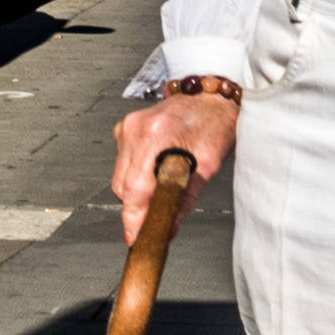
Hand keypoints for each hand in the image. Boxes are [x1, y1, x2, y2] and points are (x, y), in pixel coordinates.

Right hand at [111, 90, 239, 245]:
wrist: (210, 96)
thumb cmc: (214, 123)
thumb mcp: (208, 166)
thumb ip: (184, 200)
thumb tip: (168, 228)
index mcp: (156, 135)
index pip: (135, 188)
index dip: (133, 218)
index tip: (135, 238)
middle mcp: (135, 129)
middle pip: (122, 187)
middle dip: (137, 208)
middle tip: (156, 222)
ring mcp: (127, 127)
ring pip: (120, 178)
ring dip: (137, 192)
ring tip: (162, 190)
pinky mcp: (125, 129)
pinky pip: (123, 164)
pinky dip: (136, 175)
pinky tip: (156, 170)